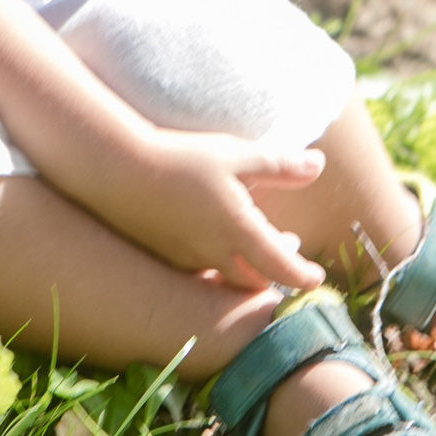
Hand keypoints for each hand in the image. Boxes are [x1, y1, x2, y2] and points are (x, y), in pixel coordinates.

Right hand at [99, 129, 327, 291]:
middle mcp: (213, 253)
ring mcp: (187, 259)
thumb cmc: (180, 158)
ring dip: (247, 268)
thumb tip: (319, 165)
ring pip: (226, 277)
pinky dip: (219, 263)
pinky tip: (216, 238)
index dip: (302, 277)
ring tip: (256, 245)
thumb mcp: (235, 155)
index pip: (280, 266)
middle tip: (289, 255)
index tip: (317, 278)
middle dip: (275, 274)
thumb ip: (279, 164)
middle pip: (254, 281)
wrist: (117, 170)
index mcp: (237, 230)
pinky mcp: (165, 256)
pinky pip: (201, 271)